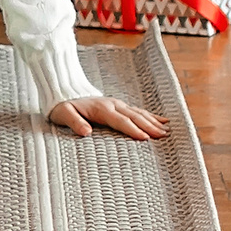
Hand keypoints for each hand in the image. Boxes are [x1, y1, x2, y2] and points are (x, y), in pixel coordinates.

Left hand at [48, 95, 166, 139]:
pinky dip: (151, 115)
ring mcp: (117, 104)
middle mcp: (113, 105)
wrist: (64, 92)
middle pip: (134, 117)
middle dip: (149, 126)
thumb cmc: (63, 107)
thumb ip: (74, 122)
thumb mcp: (63, 114)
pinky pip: (138, 111)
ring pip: (139, 113)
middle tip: (163, 136)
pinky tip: (163, 120)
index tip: (145, 138)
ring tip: (167, 131)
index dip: (132, 129)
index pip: (120, 120)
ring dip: (153, 121)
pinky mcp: (120, 105)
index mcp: (101, 109)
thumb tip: (86, 132)